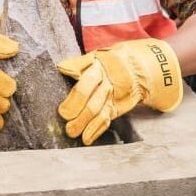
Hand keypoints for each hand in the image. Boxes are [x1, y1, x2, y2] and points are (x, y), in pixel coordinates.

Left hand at [57, 38, 182, 144]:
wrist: (135, 67)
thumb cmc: (106, 63)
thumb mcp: (93, 58)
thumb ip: (76, 64)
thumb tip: (61, 69)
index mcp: (98, 67)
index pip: (87, 83)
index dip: (75, 99)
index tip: (63, 111)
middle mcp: (107, 82)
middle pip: (93, 100)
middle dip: (79, 113)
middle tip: (66, 123)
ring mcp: (113, 96)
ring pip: (99, 112)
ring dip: (85, 124)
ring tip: (73, 133)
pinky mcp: (116, 107)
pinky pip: (106, 119)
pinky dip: (96, 130)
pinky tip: (87, 138)